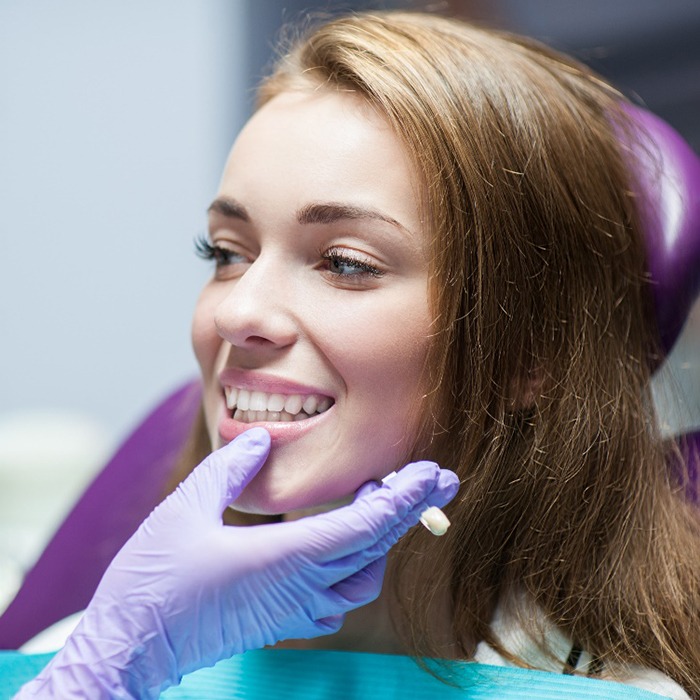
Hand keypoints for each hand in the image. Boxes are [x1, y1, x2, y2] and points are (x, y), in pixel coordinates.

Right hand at [16, 428, 458, 698]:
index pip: (364, 527)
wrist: (130, 646)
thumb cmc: (153, 581)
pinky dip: (356, 566)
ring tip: (380, 501)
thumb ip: (230, 468)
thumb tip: (261, 439)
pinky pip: (339, 597)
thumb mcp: (186, 508)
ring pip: (363, 577)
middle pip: (374, 548)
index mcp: (284, 558)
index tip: (431, 474)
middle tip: (435, 478)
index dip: (402, 498)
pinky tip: (345, 547)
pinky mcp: (282, 621)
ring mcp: (294, 610)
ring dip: (382, 539)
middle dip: (409, 510)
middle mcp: (299, 588)